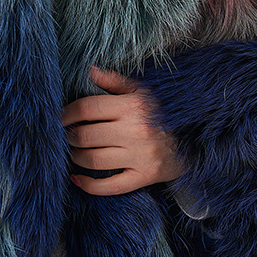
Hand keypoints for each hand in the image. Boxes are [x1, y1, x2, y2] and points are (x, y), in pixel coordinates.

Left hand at [62, 65, 183, 195]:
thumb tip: (91, 70)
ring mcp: (140, 156)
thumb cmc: (162, 113)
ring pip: (93, 160)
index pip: (88, 108)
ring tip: (74, 152)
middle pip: (86, 136)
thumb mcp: (142, 92)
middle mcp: (136, 131)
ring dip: (76, 157)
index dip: (68, 113)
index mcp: (133, 107)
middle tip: (68, 136)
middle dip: (70, 137)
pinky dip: (88, 185)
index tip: (61, 118)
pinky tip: (76, 179)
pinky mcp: (144, 176)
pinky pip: (109, 186)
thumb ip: (114, 81)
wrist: (195, 139)